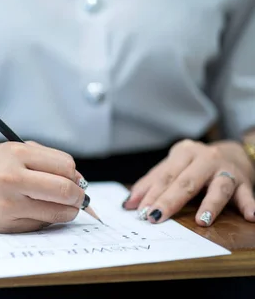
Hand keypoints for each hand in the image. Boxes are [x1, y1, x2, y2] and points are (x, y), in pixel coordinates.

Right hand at [0, 141, 88, 232]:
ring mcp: (8, 204)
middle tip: (78, 197)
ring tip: (62, 205)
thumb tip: (79, 180)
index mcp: (15, 153)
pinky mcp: (5, 225)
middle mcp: (10, 178)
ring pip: (57, 212)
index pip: (64, 166)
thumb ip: (45, 159)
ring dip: (68, 210)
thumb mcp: (11, 149)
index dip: (75, 174)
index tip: (74, 178)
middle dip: (78, 196)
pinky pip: (40, 224)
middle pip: (64, 190)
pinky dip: (46, 218)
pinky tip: (35, 209)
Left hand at [123, 139, 254, 225]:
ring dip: (210, 204)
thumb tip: (129, 204)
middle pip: (186, 182)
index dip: (151, 194)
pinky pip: (246, 194)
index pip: (165, 175)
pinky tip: (251, 216)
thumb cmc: (196, 164)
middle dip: (169, 200)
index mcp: (184, 153)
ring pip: (218, 187)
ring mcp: (226, 169)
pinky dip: (249, 204)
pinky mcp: (245, 181)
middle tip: (156, 217)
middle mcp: (205, 158)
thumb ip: (151, 183)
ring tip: (202, 220)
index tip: (140, 211)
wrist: (234, 152)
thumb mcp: (174, 166)